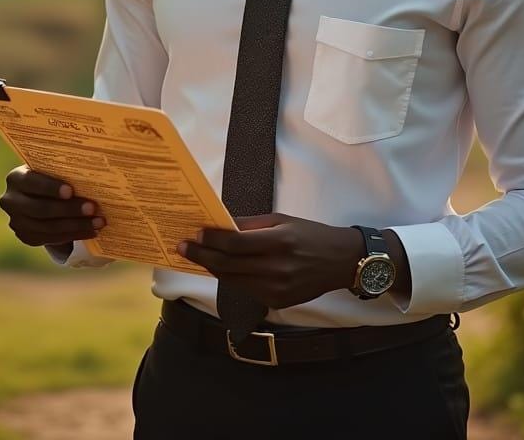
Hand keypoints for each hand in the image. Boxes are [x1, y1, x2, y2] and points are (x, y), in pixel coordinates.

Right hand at [0, 165, 106, 253]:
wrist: (41, 193)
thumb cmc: (52, 174)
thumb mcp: (52, 168)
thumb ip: (63, 170)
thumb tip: (91, 172)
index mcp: (15, 178)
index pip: (32, 182)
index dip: (51, 187)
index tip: (71, 191)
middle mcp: (11, 200)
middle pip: (41, 209)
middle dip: (69, 209)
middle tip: (92, 208)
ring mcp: (16, 221)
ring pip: (48, 227)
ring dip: (76, 225)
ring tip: (98, 222)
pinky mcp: (26, 236)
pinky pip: (51, 239)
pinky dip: (73, 235)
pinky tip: (91, 231)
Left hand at [178, 213, 365, 308]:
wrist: (340, 261)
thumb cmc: (311, 234)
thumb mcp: (283, 220)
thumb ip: (251, 225)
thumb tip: (222, 224)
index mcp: (279, 242)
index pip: (235, 244)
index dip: (212, 239)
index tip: (195, 233)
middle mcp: (277, 268)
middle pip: (228, 264)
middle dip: (202, 255)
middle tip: (183, 247)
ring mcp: (276, 289)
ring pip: (233, 280)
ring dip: (213, 268)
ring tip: (198, 256)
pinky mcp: (276, 303)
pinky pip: (246, 289)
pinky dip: (233, 278)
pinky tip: (223, 268)